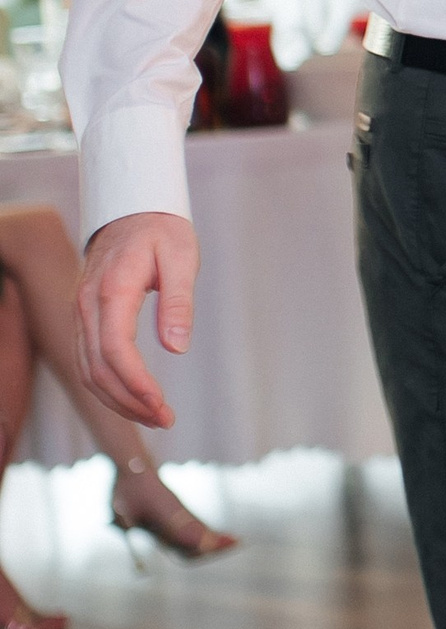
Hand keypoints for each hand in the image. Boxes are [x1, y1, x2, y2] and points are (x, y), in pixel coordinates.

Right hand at [76, 212, 198, 425]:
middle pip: (98, 368)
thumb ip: (178, 301)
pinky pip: (87, 361)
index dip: (136, 383)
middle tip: (166, 419)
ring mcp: (81, 312)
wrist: (131, 208)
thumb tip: (177, 347)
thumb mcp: (181, 257)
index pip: (115, 348)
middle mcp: (87, 305)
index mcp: (112, 290)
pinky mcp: (85, 318)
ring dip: (118, 400)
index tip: (161, 405)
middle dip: (130, 401)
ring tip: (155, 416)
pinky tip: (134, 399)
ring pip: (88, 370)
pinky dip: (108, 386)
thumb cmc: (161, 230)